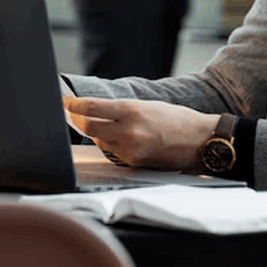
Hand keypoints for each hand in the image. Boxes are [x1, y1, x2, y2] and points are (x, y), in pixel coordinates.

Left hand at [63, 96, 219, 171]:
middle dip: (81, 121)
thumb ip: (122, 110)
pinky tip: (123, 139)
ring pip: (101, 142)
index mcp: (132, 110)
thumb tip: (97, 110)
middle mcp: (129, 131)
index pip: (92, 108)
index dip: (75, 106)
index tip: (65, 103)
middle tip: (77, 115)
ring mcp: (130, 150)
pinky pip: (114, 153)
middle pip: (90, 128)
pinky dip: (113, 145)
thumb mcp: (149, 105)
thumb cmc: (178, 119)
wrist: (200, 140)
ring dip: (99, 134)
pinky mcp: (134, 164)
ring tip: (109, 126)